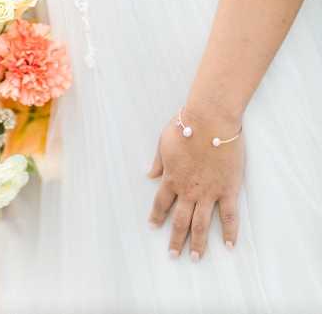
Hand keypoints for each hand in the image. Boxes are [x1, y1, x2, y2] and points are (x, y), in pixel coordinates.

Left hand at [148, 108, 244, 260]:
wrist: (210, 120)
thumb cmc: (186, 126)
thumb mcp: (163, 141)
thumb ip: (158, 162)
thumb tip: (150, 174)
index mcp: (171, 178)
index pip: (161, 204)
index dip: (157, 216)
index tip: (153, 227)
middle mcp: (188, 190)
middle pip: (180, 221)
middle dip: (175, 240)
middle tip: (173, 255)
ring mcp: (208, 192)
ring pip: (201, 224)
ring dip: (197, 243)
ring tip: (195, 258)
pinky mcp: (228, 189)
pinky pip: (229, 215)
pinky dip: (229, 232)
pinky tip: (228, 245)